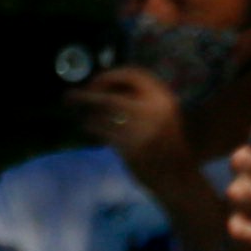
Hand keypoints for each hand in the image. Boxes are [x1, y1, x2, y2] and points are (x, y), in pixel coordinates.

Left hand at [66, 64, 186, 176]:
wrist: (178, 176)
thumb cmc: (168, 144)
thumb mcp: (163, 113)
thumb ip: (142, 98)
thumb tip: (106, 86)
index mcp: (163, 98)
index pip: (134, 74)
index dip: (111, 75)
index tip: (97, 81)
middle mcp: (153, 109)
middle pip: (111, 95)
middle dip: (88, 93)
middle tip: (72, 95)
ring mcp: (140, 128)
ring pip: (103, 114)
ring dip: (85, 110)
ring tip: (73, 108)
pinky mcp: (130, 146)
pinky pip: (102, 130)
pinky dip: (90, 125)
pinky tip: (85, 125)